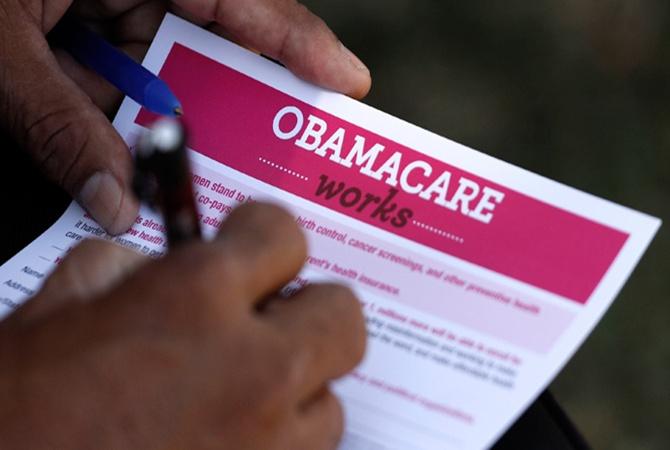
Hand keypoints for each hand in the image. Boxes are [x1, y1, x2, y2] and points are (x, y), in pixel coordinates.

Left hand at [0, 1, 370, 233]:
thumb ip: (58, 124)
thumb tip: (114, 201)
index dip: (300, 41)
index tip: (346, 83)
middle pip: (211, 35)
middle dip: (232, 96)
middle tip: (270, 148)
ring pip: (160, 62)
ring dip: (164, 117)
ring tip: (186, 167)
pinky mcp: (76, 14)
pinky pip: (116, 66)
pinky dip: (117, 109)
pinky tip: (118, 150)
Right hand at [0, 203, 366, 448]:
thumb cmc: (20, 407)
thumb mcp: (65, 306)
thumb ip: (135, 268)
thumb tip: (169, 265)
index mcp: (196, 298)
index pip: (284, 234)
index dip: (263, 235)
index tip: (252, 245)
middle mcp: (251, 370)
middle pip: (341, 314)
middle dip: (306, 309)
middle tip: (266, 318)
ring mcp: (267, 443)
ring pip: (330, 397)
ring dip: (295, 386)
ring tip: (244, 390)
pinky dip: (280, 438)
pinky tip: (233, 432)